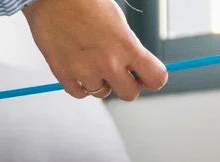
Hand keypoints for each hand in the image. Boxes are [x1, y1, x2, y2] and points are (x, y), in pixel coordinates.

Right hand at [23, 0, 168, 101]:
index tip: (143, 76)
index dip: (151, 79)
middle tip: (116, 70)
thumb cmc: (84, 2)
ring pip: (101, 93)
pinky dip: (79, 84)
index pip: (156, 78)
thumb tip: (137, 69)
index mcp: (127, 47)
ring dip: (99, 81)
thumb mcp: (117, 22)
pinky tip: (76, 65)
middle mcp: (108, 63)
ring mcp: (84, 71)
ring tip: (89, 58)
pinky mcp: (63, 74)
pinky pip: (79, 93)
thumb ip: (129, 49)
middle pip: (130, 94)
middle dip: (125, 84)